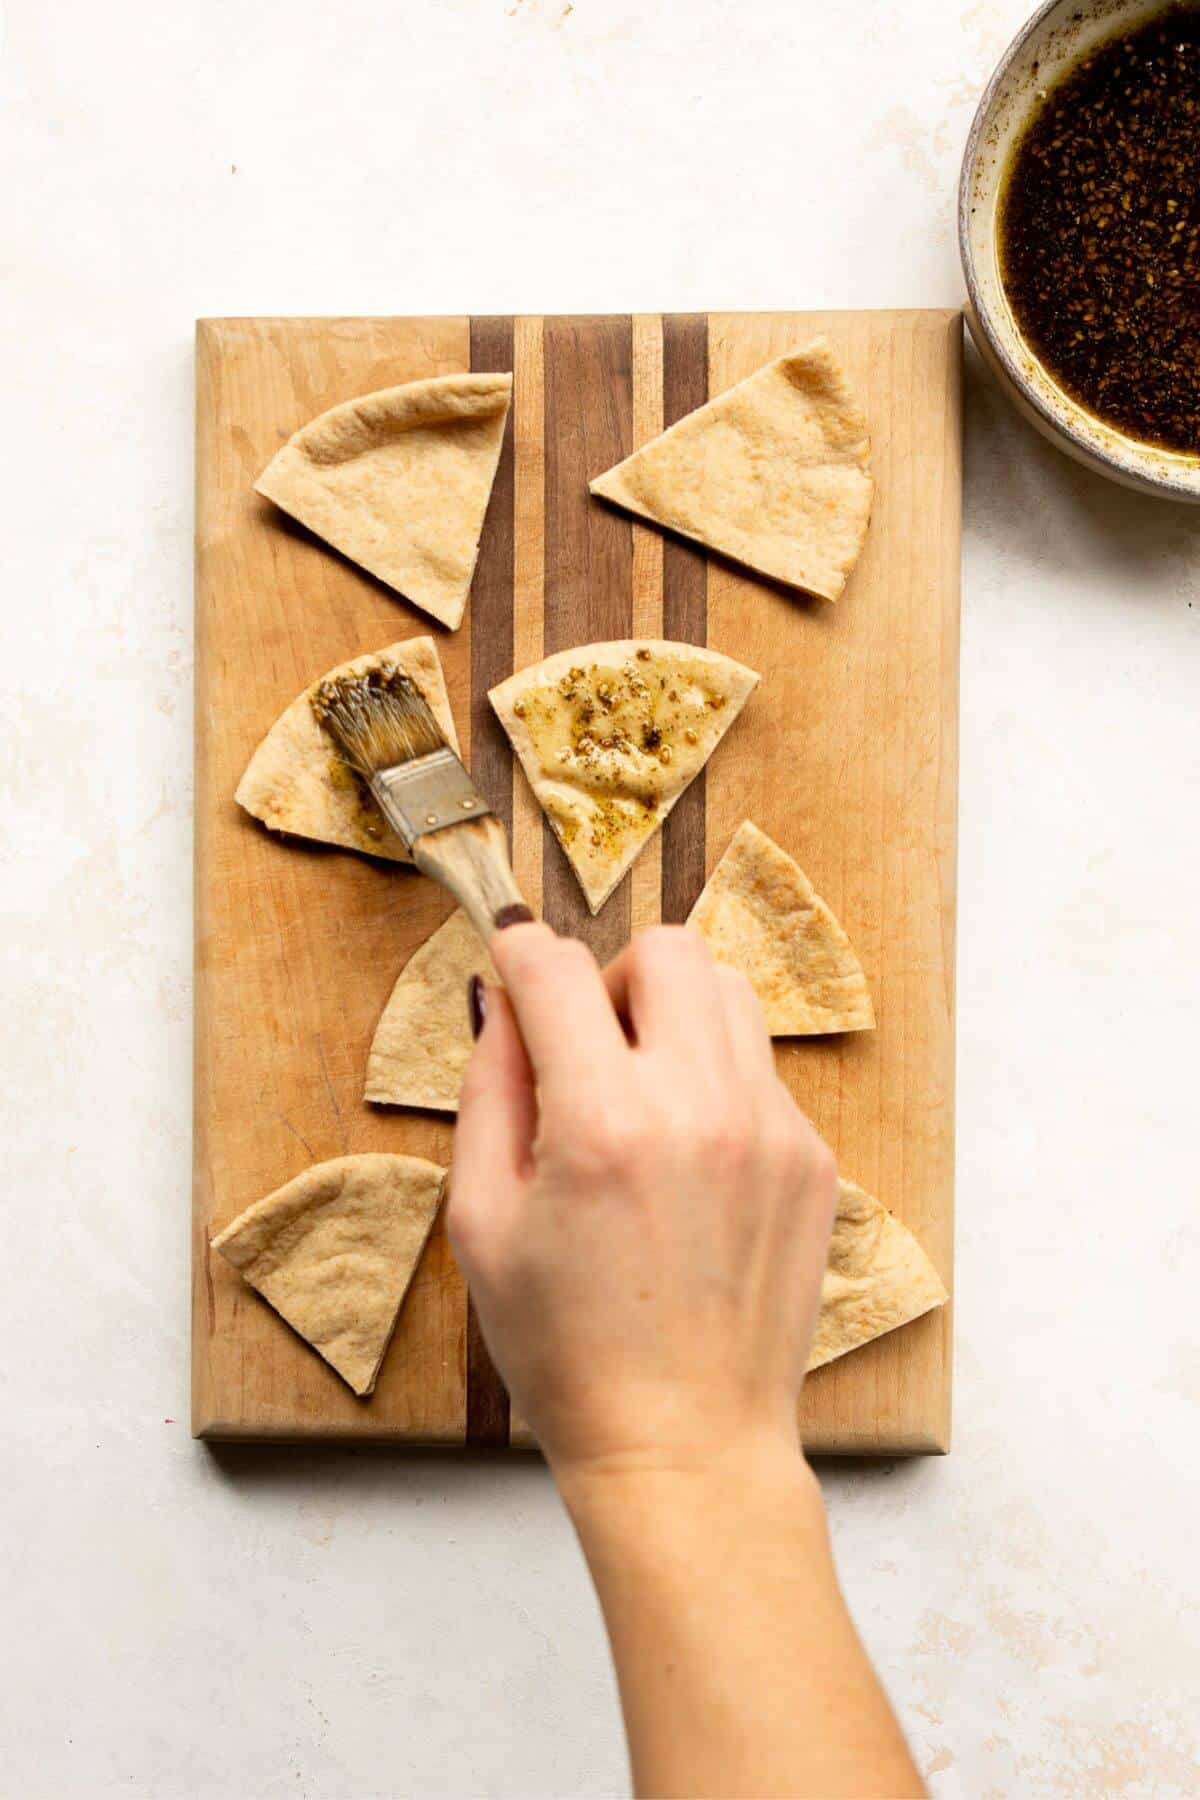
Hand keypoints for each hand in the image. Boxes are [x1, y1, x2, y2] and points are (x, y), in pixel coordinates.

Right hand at [449, 922, 837, 1481]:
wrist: (686, 1443)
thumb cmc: (568, 1350)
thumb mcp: (482, 1222)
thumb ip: (490, 1092)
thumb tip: (503, 1005)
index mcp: (603, 1123)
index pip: (557, 970)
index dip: (519, 950)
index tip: (510, 956)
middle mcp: (700, 1106)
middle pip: (666, 950)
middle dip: (611, 975)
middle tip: (586, 1043)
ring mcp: (772, 1129)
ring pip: (728, 993)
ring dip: (673, 1015)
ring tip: (641, 1094)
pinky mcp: (812, 1159)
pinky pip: (760, 1069)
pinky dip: (715, 1080)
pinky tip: (687, 1160)